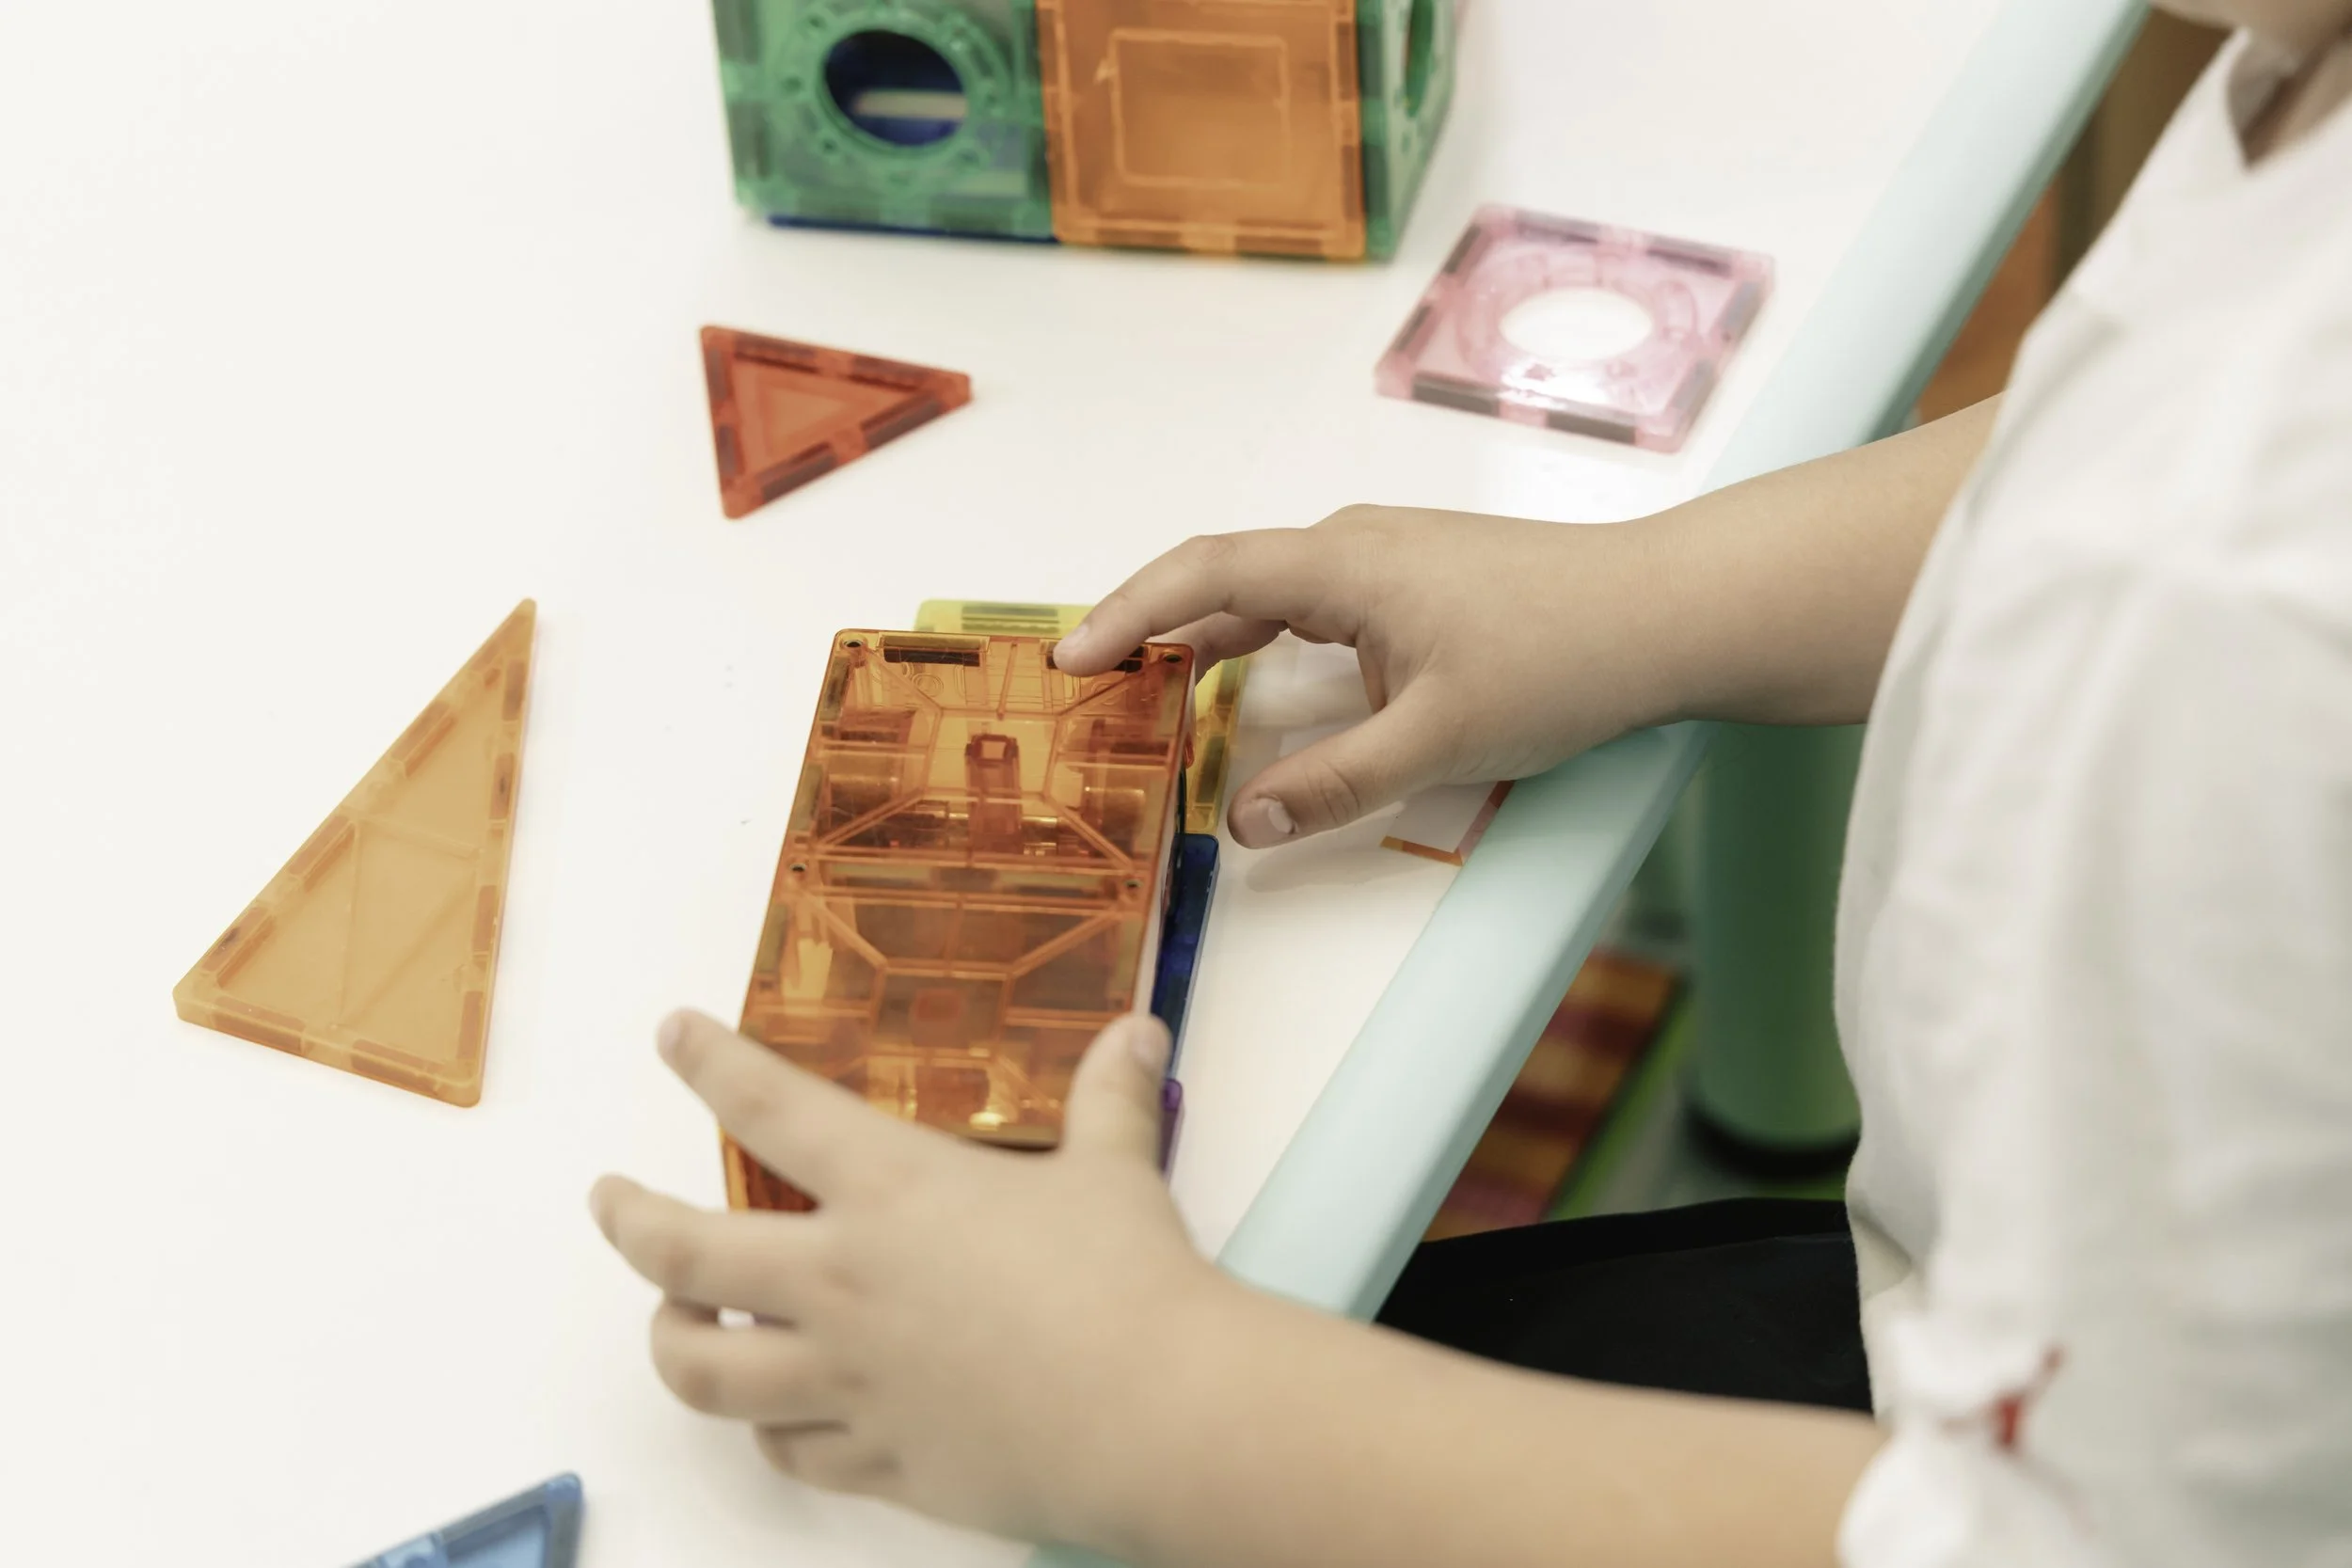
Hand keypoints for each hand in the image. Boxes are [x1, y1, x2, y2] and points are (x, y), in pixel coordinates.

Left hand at [589, 1009, 1232, 1547]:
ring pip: (706, 1374)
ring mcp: (848, 1382)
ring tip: (671, 1322)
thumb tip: (1137, 1033)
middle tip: (609, 1200)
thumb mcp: (1116, 1170)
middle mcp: (842, 1284)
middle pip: (684, 1256)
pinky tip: (776, 1418)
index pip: (768, 1108)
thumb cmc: (1129, 1281)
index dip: (708, 1062)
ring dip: (673, 1342)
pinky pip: (788, 1452)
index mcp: (891, 1192)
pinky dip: (769, 1431)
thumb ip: (1109, 1101)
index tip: (672, 1037)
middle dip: (629, 1222)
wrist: (1153, 1418)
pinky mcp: (878, 1460)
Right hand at [1050, 506, 1682, 847]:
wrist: (1672, 612)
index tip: (1067, 661)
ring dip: (1212, 639)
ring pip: (1275, 591)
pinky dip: (1269, 642)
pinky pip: (1318, 604)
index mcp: (1344, 562)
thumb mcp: (1441, 738)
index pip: (1203, 574)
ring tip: (1158, 694)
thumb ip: (1337, 781)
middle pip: (1227, 577)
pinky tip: (1269, 691)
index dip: (1126, 615)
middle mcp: (1357, 543)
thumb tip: (1246, 821)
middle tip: (1092, 688)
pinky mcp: (1425, 582)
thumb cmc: (1564, 658)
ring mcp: (1393, 557)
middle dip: (1153, 629)